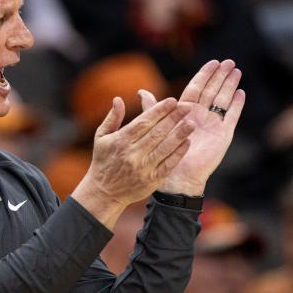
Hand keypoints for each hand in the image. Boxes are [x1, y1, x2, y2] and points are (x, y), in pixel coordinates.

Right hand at [71, 94, 192, 228]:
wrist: (104, 193)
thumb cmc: (103, 161)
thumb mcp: (101, 138)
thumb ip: (112, 118)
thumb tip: (118, 99)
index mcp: (121, 141)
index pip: (143, 122)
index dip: (159, 110)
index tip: (172, 101)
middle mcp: (133, 154)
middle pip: (157, 133)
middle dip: (174, 118)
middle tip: (188, 106)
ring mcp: (143, 168)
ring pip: (165, 148)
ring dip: (179, 135)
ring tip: (191, 123)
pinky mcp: (151, 180)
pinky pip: (168, 165)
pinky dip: (178, 153)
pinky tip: (187, 142)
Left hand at [141, 59, 245, 195]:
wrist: (177, 176)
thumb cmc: (164, 153)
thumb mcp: (156, 127)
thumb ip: (152, 108)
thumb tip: (140, 91)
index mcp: (186, 111)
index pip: (198, 87)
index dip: (205, 74)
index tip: (214, 62)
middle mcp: (201, 115)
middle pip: (213, 90)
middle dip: (221, 76)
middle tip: (229, 61)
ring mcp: (213, 124)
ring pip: (223, 100)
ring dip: (230, 85)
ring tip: (237, 71)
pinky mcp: (223, 135)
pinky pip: (231, 117)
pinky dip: (236, 105)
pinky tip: (240, 92)